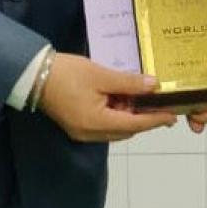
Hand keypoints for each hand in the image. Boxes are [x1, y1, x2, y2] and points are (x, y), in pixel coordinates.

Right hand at [39, 53, 177, 141]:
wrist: (34, 74)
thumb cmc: (68, 73)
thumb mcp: (100, 74)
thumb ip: (128, 82)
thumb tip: (153, 85)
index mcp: (97, 123)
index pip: (134, 125)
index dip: (154, 120)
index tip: (172, 116)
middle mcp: (91, 134)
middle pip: (125, 131)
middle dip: (142, 118)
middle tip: (157, 102)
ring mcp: (82, 132)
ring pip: (114, 129)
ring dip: (128, 116)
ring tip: (138, 95)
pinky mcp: (76, 125)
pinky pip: (103, 125)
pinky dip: (114, 115)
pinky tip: (118, 98)